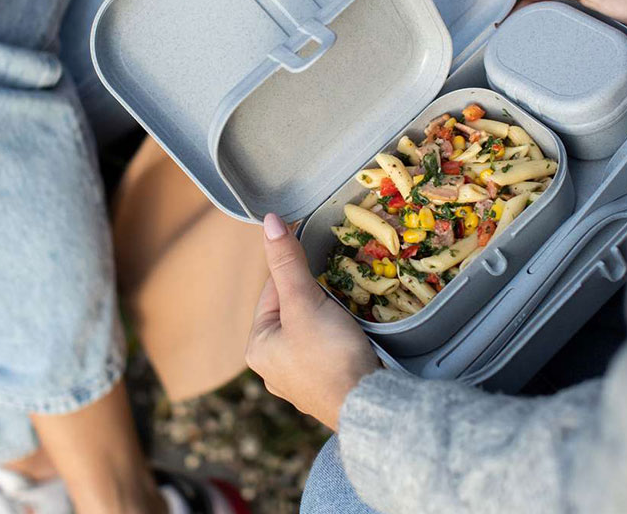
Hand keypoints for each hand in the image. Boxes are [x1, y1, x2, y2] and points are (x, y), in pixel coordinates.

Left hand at [245, 213, 378, 430]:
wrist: (368, 406)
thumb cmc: (329, 354)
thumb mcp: (304, 302)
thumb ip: (287, 262)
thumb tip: (269, 220)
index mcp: (257, 348)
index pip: (272, 291)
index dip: (295, 270)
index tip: (317, 257)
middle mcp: (272, 368)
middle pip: (292, 311)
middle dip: (314, 295)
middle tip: (337, 284)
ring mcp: (299, 382)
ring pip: (311, 330)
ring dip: (328, 316)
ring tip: (346, 306)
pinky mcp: (326, 389)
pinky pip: (327, 351)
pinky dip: (338, 338)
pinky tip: (352, 333)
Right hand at [499, 0, 626, 52]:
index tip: (488, 2)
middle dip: (516, 9)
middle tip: (495, 31)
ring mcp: (589, 8)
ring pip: (548, 17)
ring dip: (532, 29)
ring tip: (510, 45)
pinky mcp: (595, 32)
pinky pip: (563, 35)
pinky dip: (549, 42)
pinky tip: (539, 53)